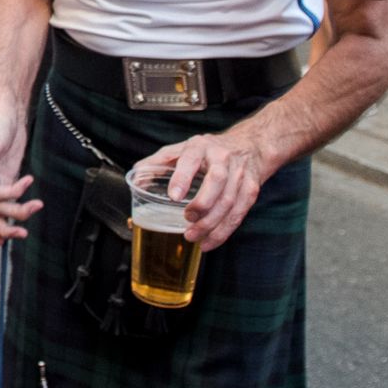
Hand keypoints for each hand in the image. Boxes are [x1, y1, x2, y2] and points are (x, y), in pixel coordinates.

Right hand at [0, 106, 41, 243]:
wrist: (8, 112)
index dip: (7, 193)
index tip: (25, 182)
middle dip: (14, 210)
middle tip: (35, 207)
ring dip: (15, 216)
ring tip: (34, 212)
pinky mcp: (5, 180)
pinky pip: (4, 205)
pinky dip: (5, 221)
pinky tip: (3, 240)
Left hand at [139, 129, 269, 251]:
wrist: (250, 146)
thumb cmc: (210, 150)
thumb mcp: (184, 148)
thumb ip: (160, 161)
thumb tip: (137, 174)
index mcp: (201, 146)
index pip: (191, 159)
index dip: (182, 178)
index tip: (173, 196)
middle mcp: (222, 158)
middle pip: (216, 181)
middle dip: (202, 204)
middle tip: (187, 219)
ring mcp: (239, 174)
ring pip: (229, 201)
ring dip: (211, 223)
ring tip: (193, 236)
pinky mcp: (250, 190)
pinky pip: (238, 214)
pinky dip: (223, 231)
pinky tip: (209, 241)